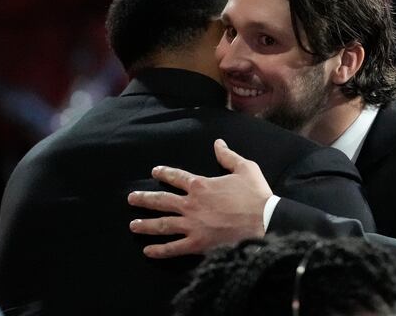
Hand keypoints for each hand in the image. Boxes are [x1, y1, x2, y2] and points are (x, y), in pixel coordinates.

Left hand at [128, 139, 272, 257]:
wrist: (264, 222)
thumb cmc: (256, 195)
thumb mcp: (245, 168)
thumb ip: (228, 156)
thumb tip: (217, 143)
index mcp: (201, 185)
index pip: (177, 177)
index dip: (164, 173)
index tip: (154, 171)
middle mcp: (191, 204)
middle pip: (161, 200)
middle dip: (144, 199)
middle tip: (131, 199)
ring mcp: (192, 225)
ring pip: (162, 224)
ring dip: (146, 224)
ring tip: (133, 225)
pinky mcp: (198, 244)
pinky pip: (174, 248)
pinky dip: (160, 250)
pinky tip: (148, 250)